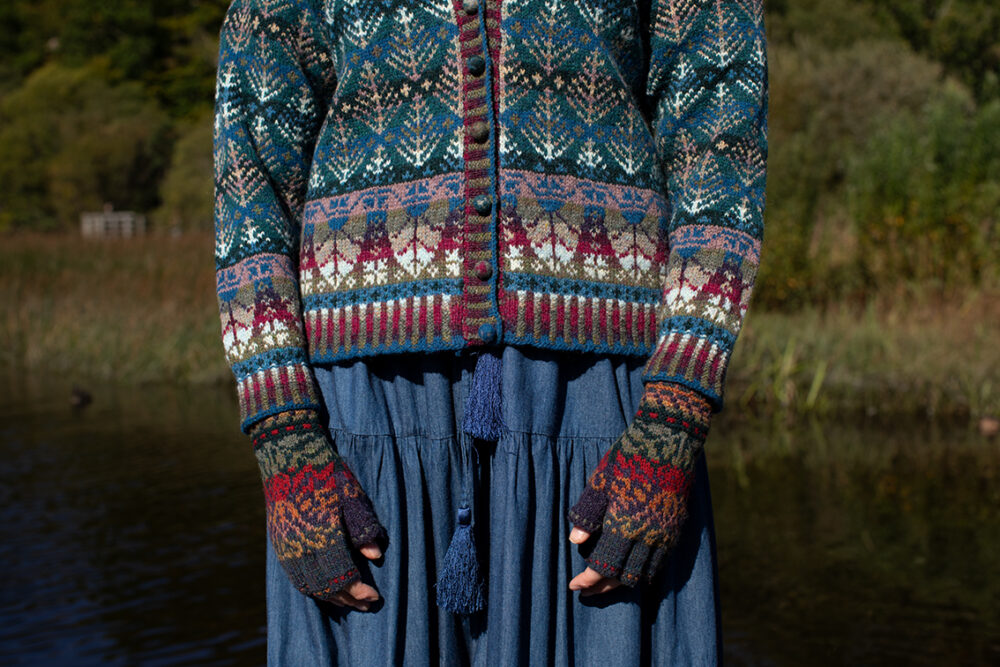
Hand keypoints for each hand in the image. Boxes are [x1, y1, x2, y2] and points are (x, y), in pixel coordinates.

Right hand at [252, 409, 387, 608]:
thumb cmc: (325, 473)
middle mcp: (301, 545)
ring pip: (308, 585)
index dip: (359, 591)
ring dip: (330, 597)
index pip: (342, 575)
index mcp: (322, 532)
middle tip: (367, 603)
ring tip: (349, 602)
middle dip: (348, 599)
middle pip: (325, 586)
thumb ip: (363, 527)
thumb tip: (375, 556)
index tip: (375, 595)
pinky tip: (325, 589)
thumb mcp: (351, 495)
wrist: (288, 456)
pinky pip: (294, 577)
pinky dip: (311, 588)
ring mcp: (286, 546)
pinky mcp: (278, 543)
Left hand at [567, 383, 710, 588]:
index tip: (574, 585)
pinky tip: (631, 567)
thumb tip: (575, 541)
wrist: (669, 439)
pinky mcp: (676, 527)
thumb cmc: (629, 457)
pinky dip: (644, 570)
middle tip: (586, 589)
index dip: (588, 580)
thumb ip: (589, 513)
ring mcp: (665, 533)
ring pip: (644, 573)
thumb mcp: (601, 481)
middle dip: (603, 587)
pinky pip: (660, 561)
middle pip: (624, 577)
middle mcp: (647, 536)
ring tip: (606, 583)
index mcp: (625, 525)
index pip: (604, 567)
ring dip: (624, 582)